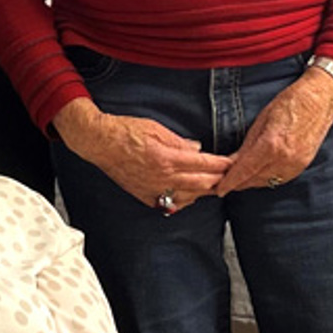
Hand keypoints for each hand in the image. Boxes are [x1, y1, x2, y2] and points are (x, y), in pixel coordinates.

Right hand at [53, 99, 231, 214]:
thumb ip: (179, 142)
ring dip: (204, 191)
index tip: (233, 162)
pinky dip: (185, 200)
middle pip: (202, 184)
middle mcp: (162, 178)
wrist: (99, 143)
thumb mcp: (156, 128)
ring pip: (190, 197)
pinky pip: (172, 204)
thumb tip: (197, 150)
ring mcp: (154, 190)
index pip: (204, 164)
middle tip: (231, 175)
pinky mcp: (145, 197)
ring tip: (215, 185)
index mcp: (167, 158)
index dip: (222, 164)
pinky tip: (191, 194)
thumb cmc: (125, 132)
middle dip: (219, 179)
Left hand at [215, 73, 332, 195]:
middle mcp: (285, 159)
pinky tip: (259, 174)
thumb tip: (232, 162)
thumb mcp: (261, 121)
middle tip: (225, 182)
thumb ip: (247, 145)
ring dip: (252, 182)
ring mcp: (296, 164)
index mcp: (272, 145)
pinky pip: (280, 179)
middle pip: (255, 179)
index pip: (245, 170)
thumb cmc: (290, 103)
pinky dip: (267, 178)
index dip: (230, 182)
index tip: (219, 189)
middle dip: (238, 182)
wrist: (320, 100)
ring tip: (240, 179)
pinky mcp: (303, 165)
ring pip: (267, 182)